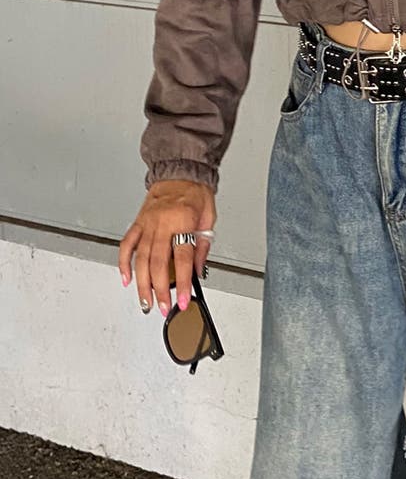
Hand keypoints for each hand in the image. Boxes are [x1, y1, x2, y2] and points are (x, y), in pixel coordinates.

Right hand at [118, 180, 216, 315]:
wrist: (181, 170)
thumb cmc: (196, 192)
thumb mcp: (209, 218)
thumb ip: (202, 245)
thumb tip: (197, 271)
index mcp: (183, 220)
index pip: (183, 259)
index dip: (183, 283)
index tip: (183, 300)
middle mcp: (162, 223)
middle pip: (159, 263)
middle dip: (160, 290)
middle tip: (163, 308)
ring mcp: (147, 223)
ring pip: (141, 259)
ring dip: (142, 284)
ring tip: (146, 302)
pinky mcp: (138, 222)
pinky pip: (127, 245)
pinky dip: (124, 263)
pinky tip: (126, 279)